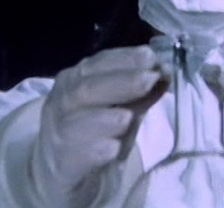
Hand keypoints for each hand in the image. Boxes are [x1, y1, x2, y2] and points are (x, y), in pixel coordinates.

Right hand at [33, 46, 166, 206]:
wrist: (59, 167)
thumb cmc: (94, 129)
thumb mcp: (120, 106)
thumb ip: (140, 92)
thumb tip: (165, 74)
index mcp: (77, 79)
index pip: (99, 63)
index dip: (125, 59)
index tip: (152, 57)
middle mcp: (63, 101)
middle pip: (86, 88)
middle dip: (121, 82)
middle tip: (150, 79)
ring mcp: (57, 133)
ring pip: (74, 122)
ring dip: (103, 118)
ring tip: (127, 118)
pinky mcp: (60, 164)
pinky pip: (74, 156)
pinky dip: (93, 151)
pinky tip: (112, 149)